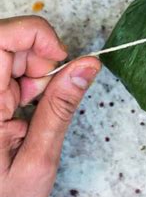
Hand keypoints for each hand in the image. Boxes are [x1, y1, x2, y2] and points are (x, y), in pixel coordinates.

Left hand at [0, 16, 100, 196]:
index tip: (62, 60)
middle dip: (39, 59)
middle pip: (10, 42)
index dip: (37, 35)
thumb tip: (88, 65)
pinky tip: (20, 116)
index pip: (4, 36)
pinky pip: (6, 75)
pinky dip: (22, 88)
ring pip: (10, 56)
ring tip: (30, 115)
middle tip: (46, 98)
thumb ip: (60, 108)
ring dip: (31, 76)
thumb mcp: (37, 161)